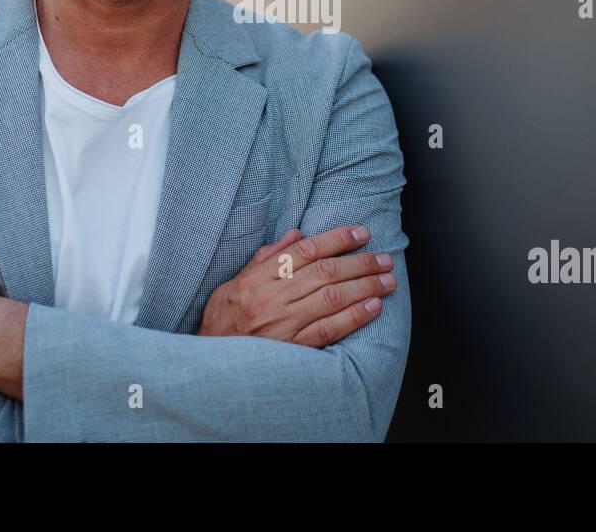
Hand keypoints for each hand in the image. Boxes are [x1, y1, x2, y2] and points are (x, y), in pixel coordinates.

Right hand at [197, 224, 396, 346]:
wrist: (208, 362)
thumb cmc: (223, 319)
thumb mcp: (236, 281)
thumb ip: (267, 257)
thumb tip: (297, 235)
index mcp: (259, 278)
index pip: (306, 251)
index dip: (337, 239)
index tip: (361, 233)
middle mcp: (272, 298)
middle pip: (325, 272)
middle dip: (360, 262)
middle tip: (385, 257)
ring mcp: (283, 324)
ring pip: (332, 298)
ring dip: (365, 286)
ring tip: (387, 280)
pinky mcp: (293, 348)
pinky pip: (329, 329)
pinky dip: (354, 316)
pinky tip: (373, 307)